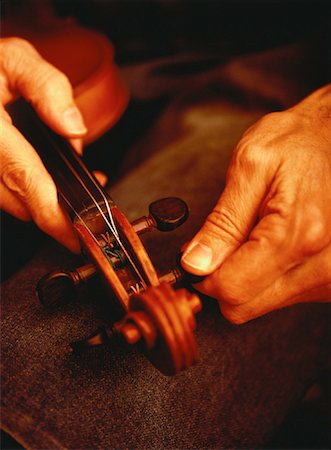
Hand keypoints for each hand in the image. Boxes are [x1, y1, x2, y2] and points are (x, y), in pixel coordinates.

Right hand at [0, 37, 86, 251]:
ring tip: (71, 180)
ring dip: (42, 198)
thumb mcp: (15, 59)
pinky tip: (47, 176)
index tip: (73, 237)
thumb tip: (74, 127)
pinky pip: (4, 189)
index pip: (23, 179)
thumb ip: (47, 88)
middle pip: (19, 200)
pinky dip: (28, 189)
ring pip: (10, 199)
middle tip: (85, 200)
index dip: (51, 215)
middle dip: (55, 208)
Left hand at [181, 84, 330, 322]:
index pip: (233, 288)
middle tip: (224, 242)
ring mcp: (330, 277)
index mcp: (300, 233)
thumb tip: (195, 263)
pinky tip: (272, 246)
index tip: (197, 256)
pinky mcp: (329, 282)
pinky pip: (279, 298)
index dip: (204, 276)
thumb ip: (222, 222)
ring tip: (255, 235)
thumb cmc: (294, 144)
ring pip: (259, 305)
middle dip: (223, 278)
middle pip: (244, 306)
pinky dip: (264, 277)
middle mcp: (323, 264)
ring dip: (246, 276)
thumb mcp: (249, 169)